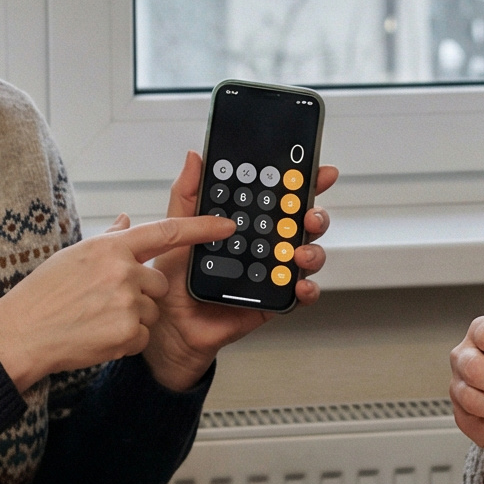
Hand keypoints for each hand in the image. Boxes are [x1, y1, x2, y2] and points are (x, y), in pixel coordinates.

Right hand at [0, 211, 235, 391]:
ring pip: (151, 311)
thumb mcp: (74, 255)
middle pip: (159, 282)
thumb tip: (127, 222)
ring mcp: (126, 304)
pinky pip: (142, 335)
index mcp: (111, 247)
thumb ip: (108, 239)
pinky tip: (97, 335)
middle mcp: (122, 272)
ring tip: (95, 318)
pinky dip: (125, 339)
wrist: (22, 334)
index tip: (226, 226)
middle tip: (105, 299)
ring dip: (132, 317)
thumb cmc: (43, 294)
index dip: (202, 227)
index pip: (167, 231)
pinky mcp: (127, 334)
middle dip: (141, 292)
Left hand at [143, 151, 339, 390]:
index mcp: (243, 223)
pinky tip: (300, 284)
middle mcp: (262, 245)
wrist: (169, 325)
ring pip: (306, 255)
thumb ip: (186, 194)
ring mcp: (271, 272)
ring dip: (313, 250)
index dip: (300, 182)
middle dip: (314, 213)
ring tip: (301, 252)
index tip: (314, 170)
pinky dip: (307, 289)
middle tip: (310, 213)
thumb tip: (195, 157)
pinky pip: (298, 294)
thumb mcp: (175, 230)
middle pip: (300, 223)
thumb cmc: (173, 279)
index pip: (277, 197)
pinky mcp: (272, 301)